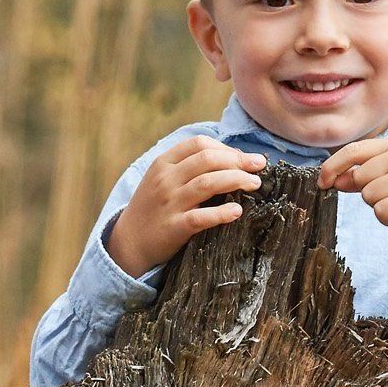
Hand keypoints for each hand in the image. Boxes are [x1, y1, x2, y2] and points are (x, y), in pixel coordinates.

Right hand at [104, 137, 264, 275]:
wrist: (128, 242)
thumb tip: (231, 158)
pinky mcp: (173, 227)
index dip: (226, 148)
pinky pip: (201, 217)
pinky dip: (221, 213)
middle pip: (207, 159)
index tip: (244, 157)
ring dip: (236, 180)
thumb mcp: (162, 179)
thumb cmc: (154, 208)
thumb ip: (188, 166)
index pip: (199, 144)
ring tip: (255, 184)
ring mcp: (169, 203)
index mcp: (163, 163)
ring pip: (207, 183)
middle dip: (238, 160)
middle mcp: (165, 180)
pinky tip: (238, 211)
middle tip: (259, 166)